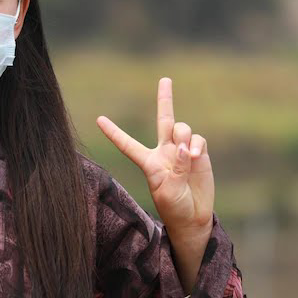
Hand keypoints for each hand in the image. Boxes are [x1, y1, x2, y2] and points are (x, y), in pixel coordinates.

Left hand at [96, 77, 213, 243]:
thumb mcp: (168, 191)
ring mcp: (182, 151)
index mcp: (148, 162)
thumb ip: (175, 168)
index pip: (127, 144)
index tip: (98, 119)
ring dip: (183, 136)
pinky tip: (196, 157)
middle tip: (165, 79)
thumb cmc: (174, 207)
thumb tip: (183, 147)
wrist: (193, 218)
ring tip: (187, 156)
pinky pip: (197, 139)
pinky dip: (196, 145)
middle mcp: (164, 152)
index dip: (114, 133)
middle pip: (163, 120)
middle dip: (165, 99)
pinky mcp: (199, 154)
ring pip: (182, 129)